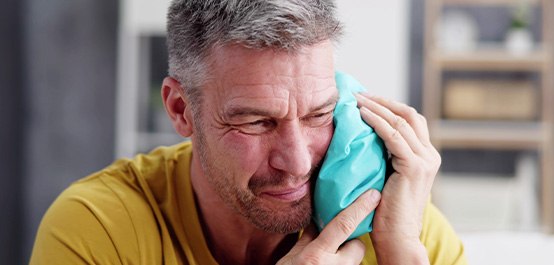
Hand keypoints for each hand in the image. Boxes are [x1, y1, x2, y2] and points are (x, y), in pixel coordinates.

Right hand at [277, 190, 380, 264]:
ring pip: (355, 260)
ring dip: (346, 258)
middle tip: (337, 246)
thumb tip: (318, 218)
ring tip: (331, 261)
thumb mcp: (290, 259)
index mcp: (316, 256)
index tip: (373, 194)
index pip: (343, 225)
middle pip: (357, 246)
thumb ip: (307, 239)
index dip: (360, 207)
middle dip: (351, 243)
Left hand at [355, 93, 439, 263]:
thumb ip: (386, 157)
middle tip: (358, 95)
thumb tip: (365, 136)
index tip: (365, 99)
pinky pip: (394, 136)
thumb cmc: (386, 211)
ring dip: (376, 107)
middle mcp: (430, 155)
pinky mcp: (414, 167)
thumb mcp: (388, 176)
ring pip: (401, 121)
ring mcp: (425, 160)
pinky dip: (377, 122)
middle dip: (382, 101)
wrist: (398, 237)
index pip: (411, 120)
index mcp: (427, 156)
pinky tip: (362, 115)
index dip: (388, 106)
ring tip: (356, 100)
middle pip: (409, 114)